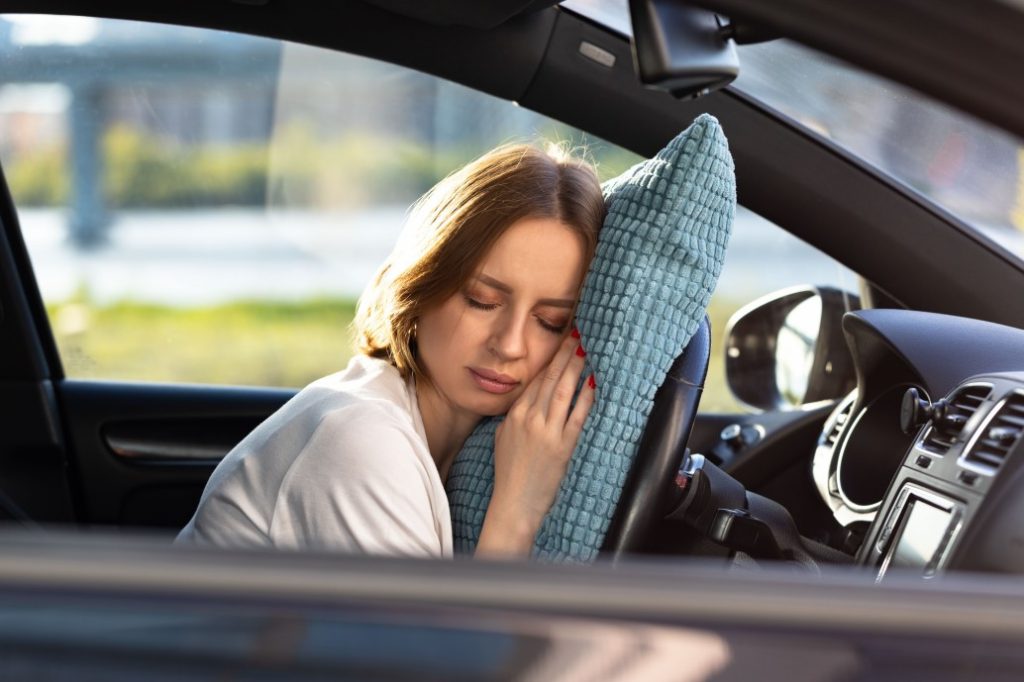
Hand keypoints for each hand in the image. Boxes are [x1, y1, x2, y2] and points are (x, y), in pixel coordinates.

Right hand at [475, 331, 595, 556]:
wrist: (513, 503)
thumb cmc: (508, 474)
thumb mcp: (501, 439)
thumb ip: (513, 418)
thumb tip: (525, 403)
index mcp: (514, 414)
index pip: (535, 379)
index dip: (550, 358)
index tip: (560, 342)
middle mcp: (529, 418)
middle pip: (550, 378)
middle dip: (564, 354)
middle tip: (577, 333)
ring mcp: (546, 431)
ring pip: (563, 391)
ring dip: (576, 368)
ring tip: (586, 349)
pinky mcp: (562, 446)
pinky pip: (577, 416)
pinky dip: (586, 397)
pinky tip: (594, 383)